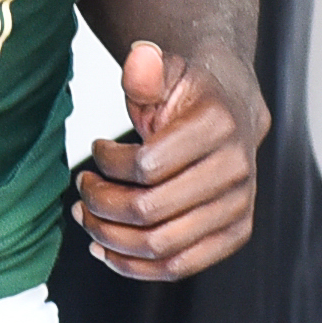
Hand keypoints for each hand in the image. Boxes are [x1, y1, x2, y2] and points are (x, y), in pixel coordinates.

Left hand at [73, 37, 267, 279]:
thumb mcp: (164, 73)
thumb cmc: (188, 94)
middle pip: (149, 210)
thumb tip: (139, 56)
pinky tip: (105, 249)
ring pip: (161, 245)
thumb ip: (145, 71)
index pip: (146, 166)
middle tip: (82, 189)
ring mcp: (239, 206)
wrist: (231, 110)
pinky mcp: (234, 232)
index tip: (96, 149)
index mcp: (218, 127)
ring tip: (86, 217)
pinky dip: (136, 266)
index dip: (108, 163)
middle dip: (101, 203)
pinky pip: (180, 266)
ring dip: (111, 238)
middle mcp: (236, 170)